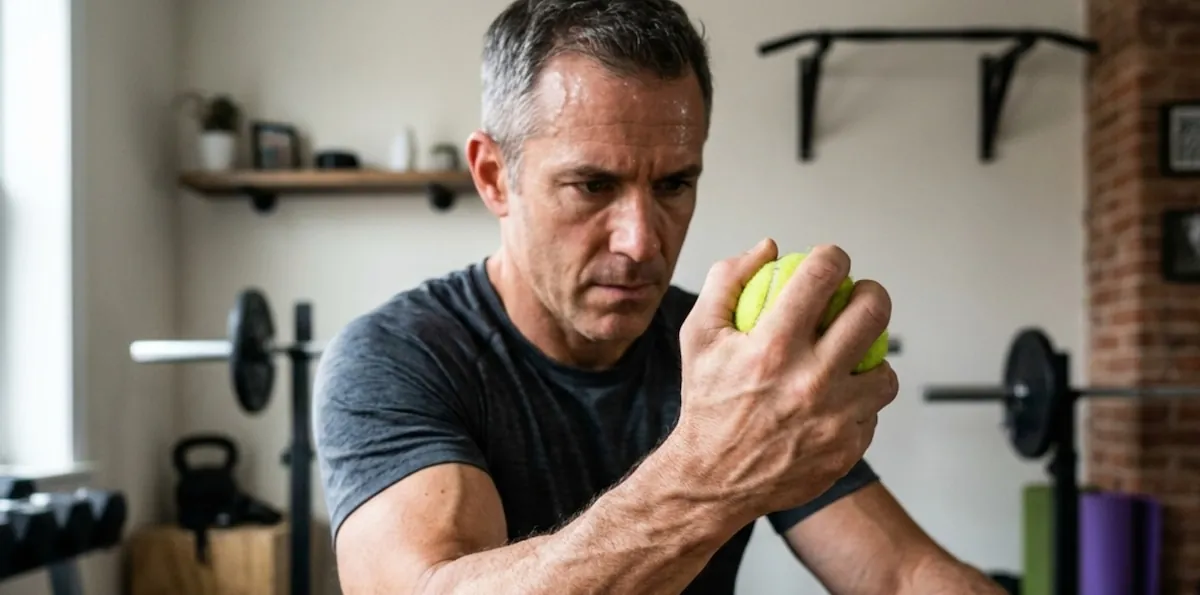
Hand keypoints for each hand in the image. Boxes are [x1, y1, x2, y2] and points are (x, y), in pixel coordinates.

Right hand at [671, 238, 898, 518]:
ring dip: (871, 357)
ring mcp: (834, 418)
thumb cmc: (707, 402)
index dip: (833, 257)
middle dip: (870, 293)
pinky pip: (872, 412)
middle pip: (871, 313)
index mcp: (771, 347)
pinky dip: (858, 402)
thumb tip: (769, 248)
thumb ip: (727, 281)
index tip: (832, 261)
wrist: (712, 478)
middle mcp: (808, 381)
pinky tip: (839, 397)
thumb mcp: (699, 335)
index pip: (821, 276)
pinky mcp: (847, 448)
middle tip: (859, 296)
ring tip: (852, 354)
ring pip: (885, 370)